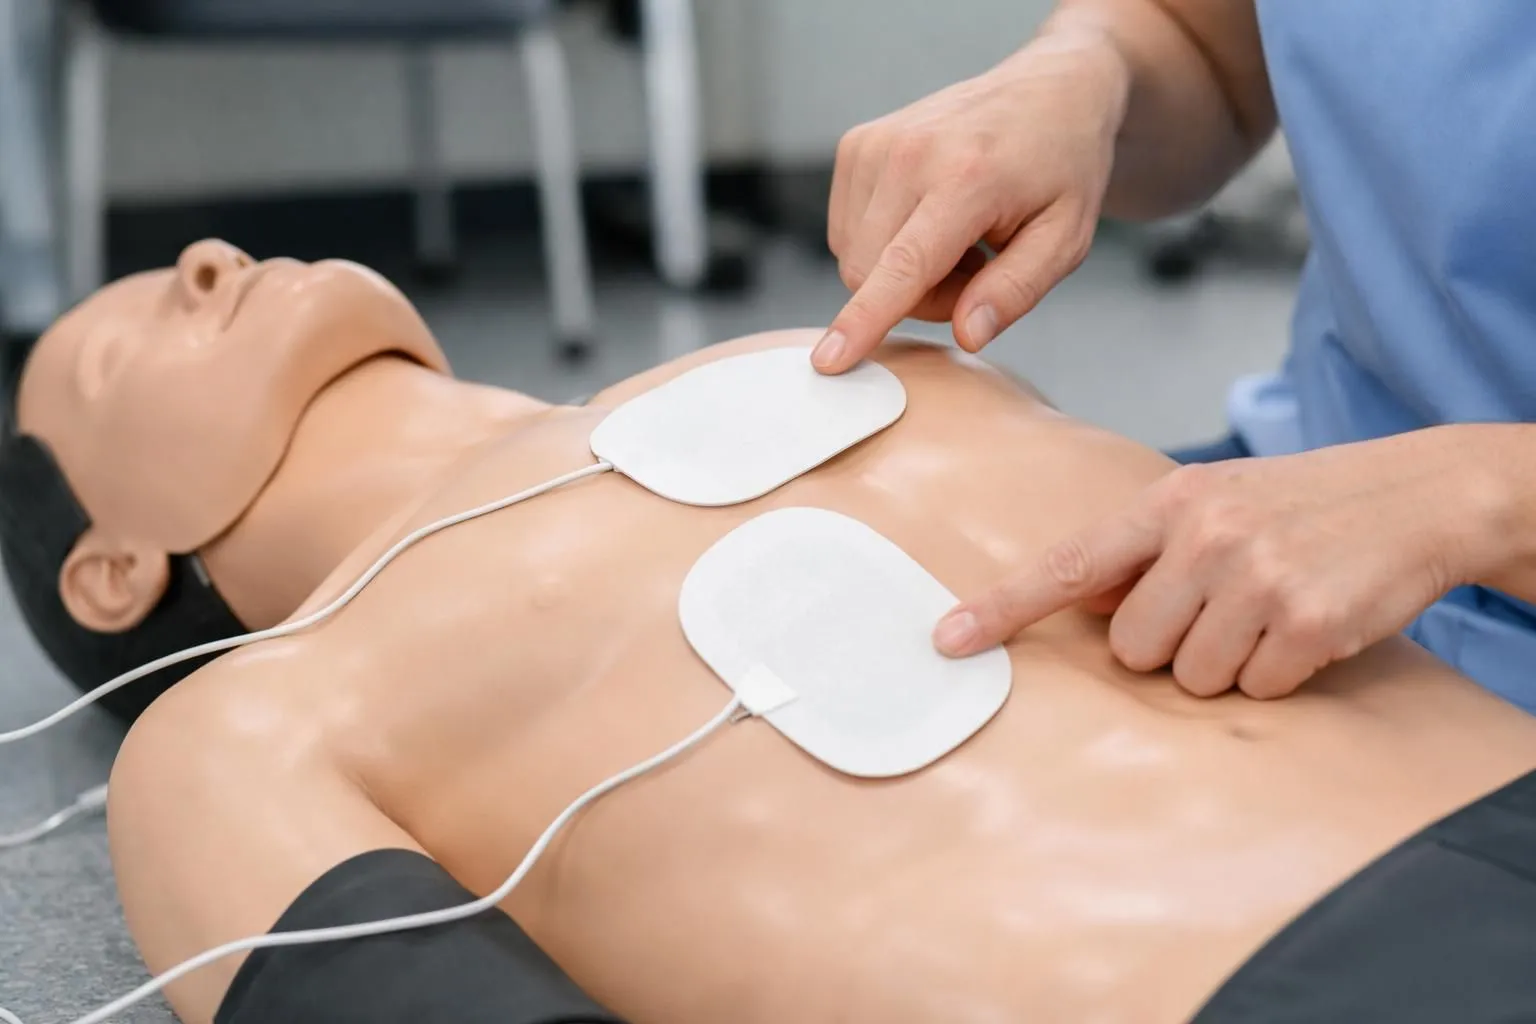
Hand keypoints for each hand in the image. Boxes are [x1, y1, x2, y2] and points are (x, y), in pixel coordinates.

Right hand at [813, 31, 1129, 374]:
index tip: (828, 360)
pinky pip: (846, 231)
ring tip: (958, 241)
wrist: (1048, 90)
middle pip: (869, 274)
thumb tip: (966, 335)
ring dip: (901, 272)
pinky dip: (884, 244)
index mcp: (967, 177)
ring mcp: (875, 144)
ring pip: (854, 258)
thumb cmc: (1062, 168)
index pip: (904, 264)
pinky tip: (929, 221)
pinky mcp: (856, 145)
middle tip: (976, 273)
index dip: (865, 319)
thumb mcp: (1066, 238)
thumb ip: (1016, 291)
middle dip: (917, 298)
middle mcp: (909, 153)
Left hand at [933, 429, 1506, 698]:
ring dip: (1226, 664)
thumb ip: (1144, 550)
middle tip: (1221, 607)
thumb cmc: (1300, 504)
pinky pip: (1256, 690)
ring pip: (1191, 678)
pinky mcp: (1309, 622)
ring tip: (1268, 611)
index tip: (947, 641)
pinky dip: (1277, 675)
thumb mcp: (1213, 501)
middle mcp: (1206, 535)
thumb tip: (1078, 603)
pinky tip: (1305, 626)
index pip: (1068, 565)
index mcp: (1169, 502)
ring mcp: (1257, 578)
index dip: (1002, 608)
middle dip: (1169, 646)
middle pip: (1131, 649)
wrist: (1419, 494)